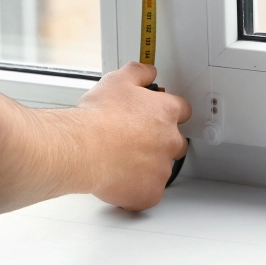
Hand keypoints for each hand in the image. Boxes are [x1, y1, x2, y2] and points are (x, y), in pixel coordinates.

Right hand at [75, 62, 190, 210]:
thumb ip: (139, 73)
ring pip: (161, 169)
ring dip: (147, 166)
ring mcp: (161, 169)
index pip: (182, 111)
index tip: (156, 117)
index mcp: (166, 112)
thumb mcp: (117, 80)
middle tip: (134, 141)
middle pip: (177, 142)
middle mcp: (170, 140)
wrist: (83, 148)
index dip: (167, 113)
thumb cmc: (98, 117)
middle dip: (160, 142)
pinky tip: (119, 179)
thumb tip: (148, 71)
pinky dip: (137, 189)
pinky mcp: (150, 193)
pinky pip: (149, 193)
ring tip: (121, 160)